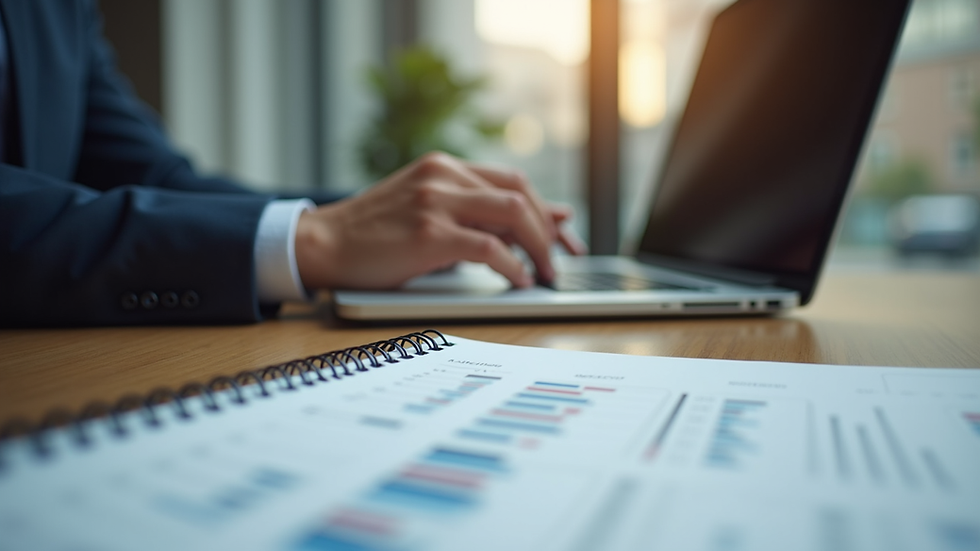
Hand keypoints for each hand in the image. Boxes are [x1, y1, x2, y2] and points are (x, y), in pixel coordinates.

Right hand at [295, 152, 585, 290]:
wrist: (322, 243)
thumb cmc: (373, 235)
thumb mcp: (425, 210)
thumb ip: (469, 211)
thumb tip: (524, 223)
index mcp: (444, 167)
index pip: (512, 181)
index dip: (545, 210)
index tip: (565, 235)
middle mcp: (443, 176)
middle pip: (519, 194)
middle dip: (549, 229)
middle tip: (561, 259)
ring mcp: (436, 202)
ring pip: (512, 214)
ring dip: (538, 247)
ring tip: (545, 273)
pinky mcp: (428, 233)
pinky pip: (488, 247)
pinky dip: (511, 265)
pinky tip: (517, 280)